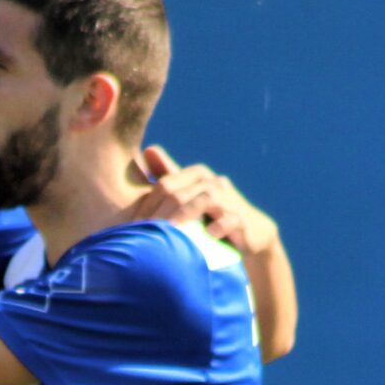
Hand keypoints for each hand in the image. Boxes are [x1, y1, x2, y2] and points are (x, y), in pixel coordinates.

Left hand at [135, 144, 278, 257]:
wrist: (251, 234)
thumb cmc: (213, 214)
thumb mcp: (189, 196)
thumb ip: (169, 176)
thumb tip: (148, 149)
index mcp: (198, 178)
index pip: (167, 183)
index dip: (149, 203)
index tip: (133, 224)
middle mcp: (214, 185)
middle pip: (184, 190)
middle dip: (164, 210)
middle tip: (146, 229)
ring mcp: (230, 202)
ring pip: (207, 200)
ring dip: (187, 214)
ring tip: (171, 230)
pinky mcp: (243, 220)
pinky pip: (231, 220)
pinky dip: (218, 227)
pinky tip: (205, 235)